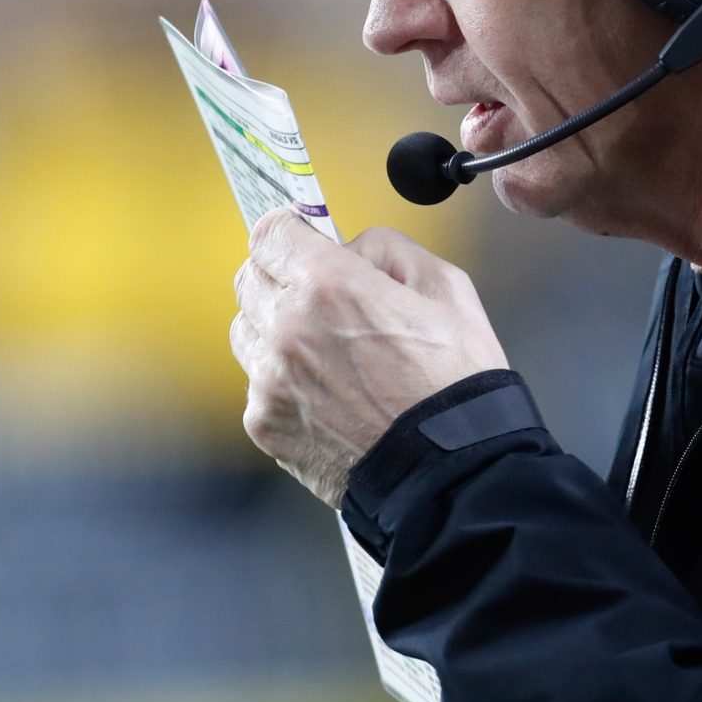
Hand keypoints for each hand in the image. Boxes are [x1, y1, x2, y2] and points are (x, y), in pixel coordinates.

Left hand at [230, 207, 507, 507]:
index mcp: (329, 284)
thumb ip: (387, 249)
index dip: (289, 232)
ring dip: (275, 329)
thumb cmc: (455, 380)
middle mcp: (288, 327)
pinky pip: (257, 384)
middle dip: (281, 278)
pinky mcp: (265, 423)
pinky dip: (282, 381)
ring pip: (246, 331)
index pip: (271, 233)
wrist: (451, 469)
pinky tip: (326, 393)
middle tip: (318, 297)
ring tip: (324, 352)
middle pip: (250, 279)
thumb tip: (350, 249)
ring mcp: (270, 379)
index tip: (300, 240)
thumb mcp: (445, 287)